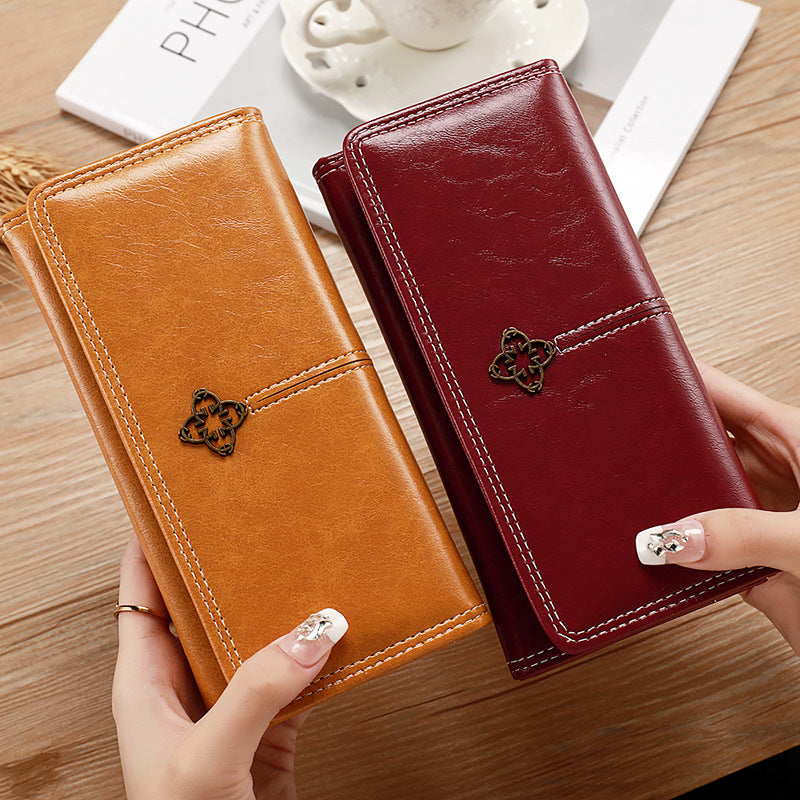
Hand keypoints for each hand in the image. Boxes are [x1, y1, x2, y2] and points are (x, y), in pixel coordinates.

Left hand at [112, 536, 346, 799]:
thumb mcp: (205, 758)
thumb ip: (256, 692)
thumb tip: (314, 631)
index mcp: (145, 679)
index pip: (141, 589)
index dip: (155, 540)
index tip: (184, 497)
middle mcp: (186, 681)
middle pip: (207, 602)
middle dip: (233, 564)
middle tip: (265, 520)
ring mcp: (230, 700)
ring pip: (256, 633)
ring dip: (283, 605)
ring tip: (310, 561)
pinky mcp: (270, 723)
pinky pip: (295, 673)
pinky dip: (317, 651)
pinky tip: (340, 629)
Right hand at [635, 362, 799, 653]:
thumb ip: (748, 534)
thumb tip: (674, 536)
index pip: (733, 400)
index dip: (691, 381)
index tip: (649, 371)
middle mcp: (779, 479)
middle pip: (709, 446)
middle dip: (668, 442)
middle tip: (621, 436)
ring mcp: (765, 522)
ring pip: (702, 498)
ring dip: (670, 502)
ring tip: (628, 495)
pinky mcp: (758, 567)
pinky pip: (705, 550)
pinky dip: (679, 553)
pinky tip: (654, 552)